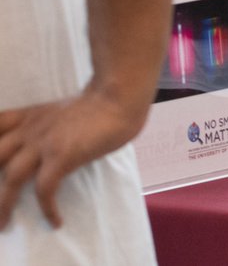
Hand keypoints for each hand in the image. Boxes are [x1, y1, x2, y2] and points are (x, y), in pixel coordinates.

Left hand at [0, 88, 148, 229]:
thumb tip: (54, 143)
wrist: (120, 98)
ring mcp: (44, 142)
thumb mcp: (64, 109)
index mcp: (31, 116)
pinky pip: (44, 189)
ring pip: (11, 177)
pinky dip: (47, 208)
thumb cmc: (103, 102)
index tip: (0, 159)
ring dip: (4, 204)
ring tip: (6, 224)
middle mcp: (31, 129)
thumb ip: (49, 124)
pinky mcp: (61, 156)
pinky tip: (55, 221)